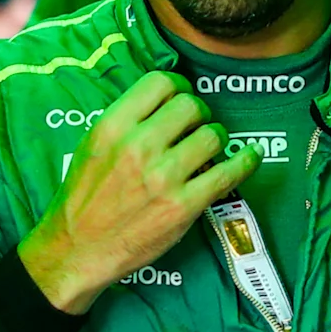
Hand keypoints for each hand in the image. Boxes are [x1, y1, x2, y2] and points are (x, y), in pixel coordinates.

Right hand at [16, 71, 255, 314]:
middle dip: (199, 113)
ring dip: (217, 137)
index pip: (161, 82)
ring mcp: (163, 177)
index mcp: (113, 126)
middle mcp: (139, 146)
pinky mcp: (183, 206)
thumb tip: (165, 101)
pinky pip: (228, 173)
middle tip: (196, 126)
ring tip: (209, 148)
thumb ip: (125, 121)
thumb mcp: (92, 145)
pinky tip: (252, 155)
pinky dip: (246, 161)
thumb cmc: (83, 198)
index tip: (182, 97)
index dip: (179, 86)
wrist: (77, 249)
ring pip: (213, 136)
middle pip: (191, 105)